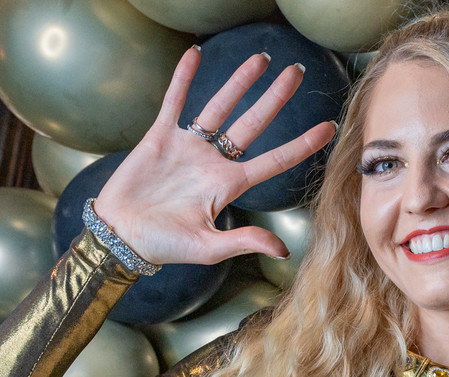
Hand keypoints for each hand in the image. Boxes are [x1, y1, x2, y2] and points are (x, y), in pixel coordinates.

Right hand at [92, 47, 336, 265]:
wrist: (121, 236)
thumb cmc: (165, 246)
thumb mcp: (208, 248)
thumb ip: (244, 241)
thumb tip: (282, 251)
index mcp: (229, 185)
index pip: (274, 160)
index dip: (301, 144)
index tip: (327, 127)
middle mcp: (214, 162)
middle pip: (253, 123)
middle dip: (275, 97)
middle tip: (296, 72)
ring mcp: (189, 147)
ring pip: (219, 107)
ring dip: (239, 82)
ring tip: (260, 59)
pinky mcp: (160, 137)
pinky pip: (175, 101)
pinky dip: (183, 78)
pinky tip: (194, 54)